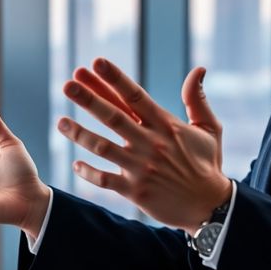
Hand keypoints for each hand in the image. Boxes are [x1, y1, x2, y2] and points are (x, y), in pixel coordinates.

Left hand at [58, 58, 230, 234]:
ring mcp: (141, 168)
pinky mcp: (135, 191)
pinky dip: (88, 172)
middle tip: (68, 84)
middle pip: (113, 117)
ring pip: (103, 147)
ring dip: (80, 133)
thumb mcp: (210, 128)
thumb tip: (199, 68)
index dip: (114, 78)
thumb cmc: (207, 164)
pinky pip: (105, 179)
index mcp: (166, 125)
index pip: (135, 96)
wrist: (210, 207)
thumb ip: (197, 99)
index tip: (96, 62)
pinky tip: (75, 164)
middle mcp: (150, 143)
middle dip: (89, 99)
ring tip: (61, 122)